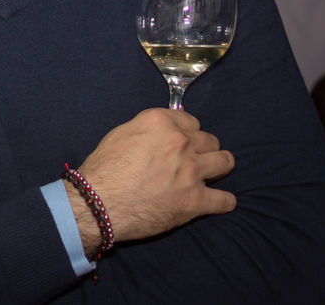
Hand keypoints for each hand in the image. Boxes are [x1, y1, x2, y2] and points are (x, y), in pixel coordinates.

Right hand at [72, 108, 235, 250]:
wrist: (99, 203)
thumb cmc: (103, 170)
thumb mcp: (120, 135)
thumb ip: (147, 130)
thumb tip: (161, 133)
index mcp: (160, 122)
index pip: (191, 121)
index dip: (187, 132)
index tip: (183, 142)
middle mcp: (180, 142)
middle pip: (210, 140)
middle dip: (203, 148)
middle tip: (193, 160)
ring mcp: (192, 171)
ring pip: (225, 162)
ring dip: (219, 168)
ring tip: (211, 175)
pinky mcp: (197, 200)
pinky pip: (225, 200)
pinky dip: (222, 201)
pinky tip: (216, 202)